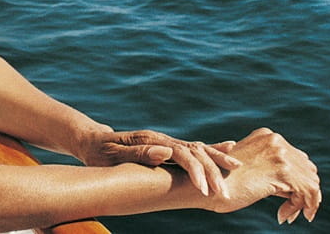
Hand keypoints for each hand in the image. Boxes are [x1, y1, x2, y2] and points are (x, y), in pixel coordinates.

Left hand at [79, 128, 241, 197]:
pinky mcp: (166, 147)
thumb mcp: (114, 155)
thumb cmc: (99, 153)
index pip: (181, 154)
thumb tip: (165, 152)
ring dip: (216, 160)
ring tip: (237, 167)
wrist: (92, 141)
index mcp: (152, 141)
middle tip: (226, 190)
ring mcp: (165, 142)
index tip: (205, 189)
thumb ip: (139, 153)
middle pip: (194, 152)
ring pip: (197, 149)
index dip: (195, 171)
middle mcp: (162, 140)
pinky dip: (210, 151)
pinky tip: (225, 151)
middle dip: (212, 170)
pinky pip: (192, 149)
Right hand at [209, 128, 320, 223]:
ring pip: (311, 181)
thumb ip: (268, 168)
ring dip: (303, 202)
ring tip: (289, 214)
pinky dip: (304, 206)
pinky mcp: (283, 171)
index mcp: (267, 136)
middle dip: (303, 191)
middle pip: (308, 169)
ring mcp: (280, 154)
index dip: (298, 181)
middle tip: (293, 211)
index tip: (290, 199)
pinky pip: (309, 192)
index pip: (298, 159)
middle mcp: (276, 141)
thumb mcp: (247, 167)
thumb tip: (289, 185)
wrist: (206, 187)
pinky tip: (285, 216)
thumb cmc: (221, 182)